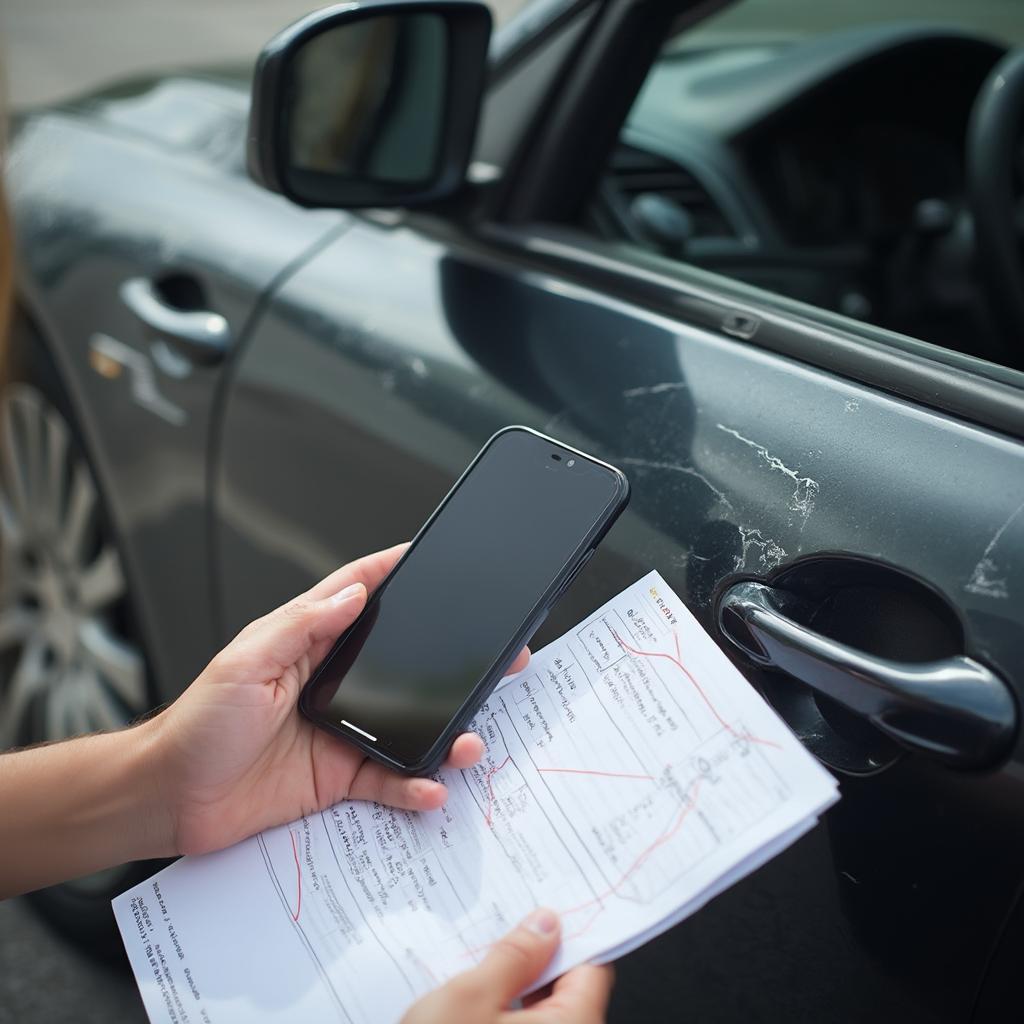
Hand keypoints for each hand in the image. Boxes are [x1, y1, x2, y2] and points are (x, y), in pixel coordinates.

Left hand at [146, 544, 529, 855]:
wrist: (171, 798)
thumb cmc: (197, 723)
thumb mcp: (245, 662)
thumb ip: (301, 625)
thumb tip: (352, 594)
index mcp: (306, 642)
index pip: (357, 595)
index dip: (392, 573)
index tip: (429, 555)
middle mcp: (331, 681)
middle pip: (400, 660)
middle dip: (448, 658)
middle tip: (496, 656)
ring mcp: (340, 729)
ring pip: (408, 724)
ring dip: (444, 731)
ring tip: (469, 739)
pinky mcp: (338, 776)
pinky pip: (388, 778)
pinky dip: (413, 786)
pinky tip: (430, 788)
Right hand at [402, 909, 613, 1023]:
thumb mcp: (469, 998)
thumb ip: (513, 956)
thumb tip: (545, 924)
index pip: (593, 965)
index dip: (570, 931)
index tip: (547, 903)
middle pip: (568, 990)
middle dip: (535, 957)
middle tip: (501, 926)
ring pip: (543, 1015)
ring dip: (514, 987)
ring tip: (476, 963)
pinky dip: (504, 1016)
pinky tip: (470, 1003)